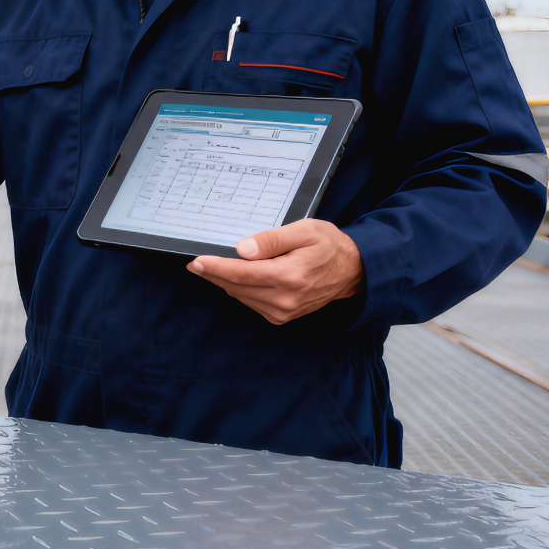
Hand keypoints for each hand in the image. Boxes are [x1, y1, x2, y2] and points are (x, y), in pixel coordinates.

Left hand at [186, 219, 362, 324]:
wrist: (353, 272)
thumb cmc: (329, 246)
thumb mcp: (305, 231)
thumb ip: (272, 240)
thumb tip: (242, 250)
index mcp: (290, 276)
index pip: (243, 273)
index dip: (216, 268)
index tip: (197, 262)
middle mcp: (285, 298)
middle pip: (237, 287)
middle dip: (214, 274)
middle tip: (196, 264)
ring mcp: (283, 311)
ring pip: (241, 296)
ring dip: (225, 282)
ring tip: (212, 268)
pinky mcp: (281, 317)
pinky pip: (251, 302)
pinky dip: (240, 290)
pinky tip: (237, 278)